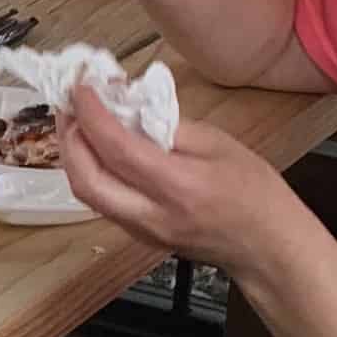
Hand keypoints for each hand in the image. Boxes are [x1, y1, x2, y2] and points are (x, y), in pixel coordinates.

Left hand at [55, 81, 297, 281]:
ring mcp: (143, 232)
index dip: (91, 116)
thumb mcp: (220, 144)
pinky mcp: (140, 237)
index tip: (81, 87)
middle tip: (69, 105)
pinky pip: (102, 203)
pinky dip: (90, 172)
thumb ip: (170, 127)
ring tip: (76, 123)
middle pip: (87, 180)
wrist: (268, 248)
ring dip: (74, 156)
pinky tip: (95, 150)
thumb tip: (129, 109)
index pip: (117, 150)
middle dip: (69, 138)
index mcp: (180, 186)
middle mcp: (153, 214)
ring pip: (88, 195)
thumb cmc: (256, 194)